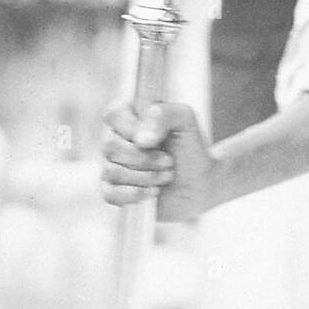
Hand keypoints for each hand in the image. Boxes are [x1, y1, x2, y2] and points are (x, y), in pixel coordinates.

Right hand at [101, 100, 215, 221]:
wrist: (198, 183)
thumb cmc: (189, 147)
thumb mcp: (184, 120)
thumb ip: (164, 115)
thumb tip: (141, 138)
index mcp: (130, 115)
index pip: (113, 114)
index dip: (132, 129)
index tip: (156, 140)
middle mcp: (116, 138)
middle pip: (109, 146)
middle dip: (145, 158)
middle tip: (169, 161)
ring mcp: (112, 164)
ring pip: (111, 171)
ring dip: (146, 176)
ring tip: (167, 175)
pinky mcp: (113, 189)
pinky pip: (109, 194)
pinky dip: (135, 194)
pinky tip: (154, 190)